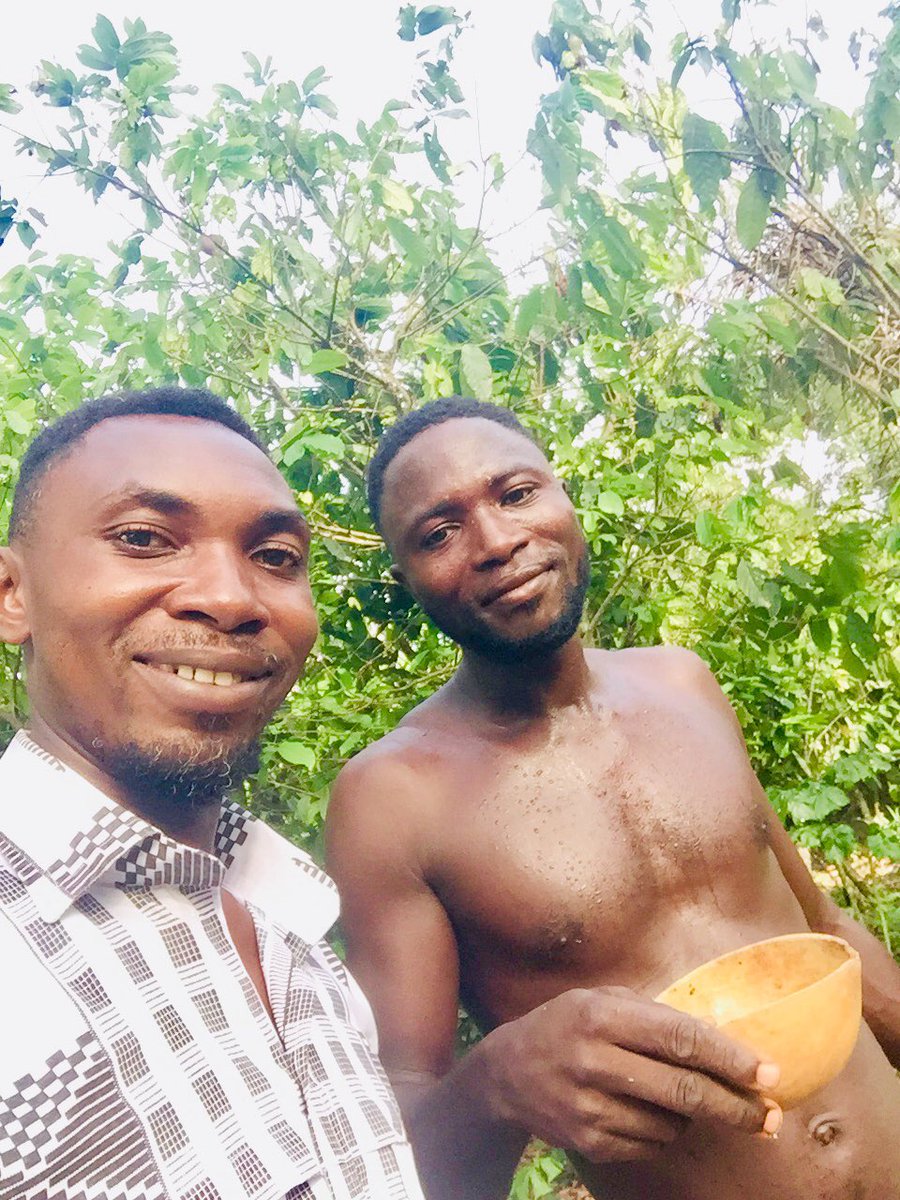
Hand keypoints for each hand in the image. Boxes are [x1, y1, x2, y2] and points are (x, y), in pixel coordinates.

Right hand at [482, 986, 781, 1162]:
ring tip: (683, 1097)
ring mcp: (590, 1107)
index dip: (730, 1058)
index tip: (769, 1072)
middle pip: (684, 1091)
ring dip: (694, 1115)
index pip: (679, 1038)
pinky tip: (650, 1111)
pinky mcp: (589, 1142)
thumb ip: (654, 1014)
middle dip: (736, 1106)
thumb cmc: (567, 1025)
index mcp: (601, 1015)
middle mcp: (593, 1060)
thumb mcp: (601, 999)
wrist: (506, 1074)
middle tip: (771, 1116)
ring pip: (672, 1122)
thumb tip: (723, 1039)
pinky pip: (651, 1144)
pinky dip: (665, 1131)